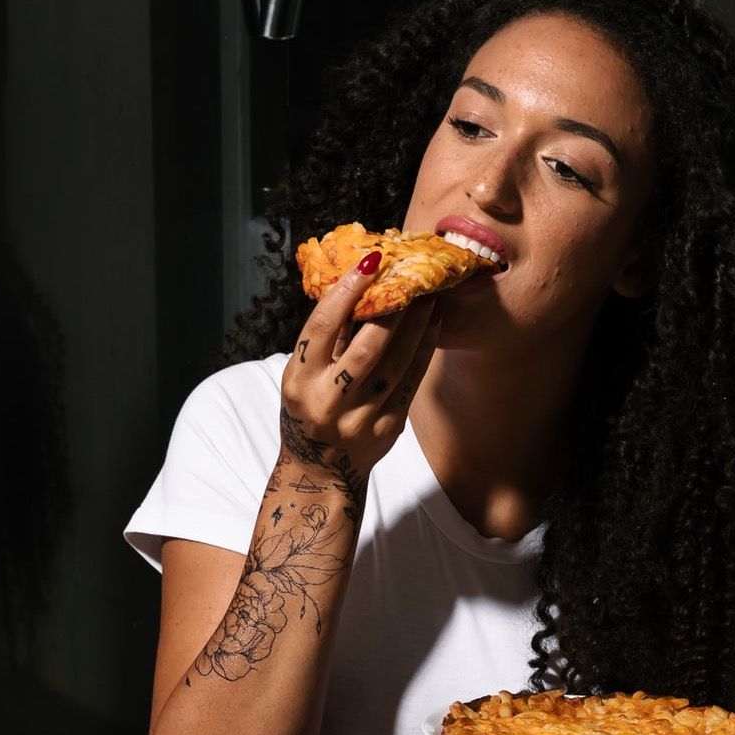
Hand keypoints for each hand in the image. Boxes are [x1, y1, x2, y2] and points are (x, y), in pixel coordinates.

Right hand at [280, 250, 441, 480]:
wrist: (319, 472)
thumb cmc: (308, 411)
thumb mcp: (301, 377)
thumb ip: (327, 338)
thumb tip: (359, 285)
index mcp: (300, 381)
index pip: (322, 327)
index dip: (347, 291)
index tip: (371, 262)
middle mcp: (328, 401)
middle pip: (367, 347)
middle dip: (393, 308)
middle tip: (412, 276)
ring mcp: (360, 418)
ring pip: (396, 364)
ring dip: (417, 325)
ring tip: (430, 294)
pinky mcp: (388, 429)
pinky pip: (412, 382)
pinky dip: (425, 349)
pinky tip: (434, 323)